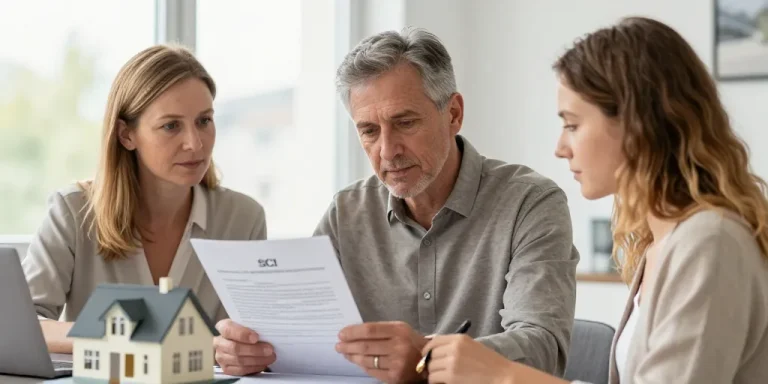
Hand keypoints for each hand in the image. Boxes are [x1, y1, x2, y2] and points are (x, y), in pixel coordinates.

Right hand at [213, 319, 276, 375]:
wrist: (242, 341)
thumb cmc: (247, 331)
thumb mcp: (248, 324)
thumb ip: (253, 327)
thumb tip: (266, 332)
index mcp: (223, 327)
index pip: (228, 330)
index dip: (242, 334)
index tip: (256, 337)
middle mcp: (219, 342)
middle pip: (235, 348)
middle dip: (255, 350)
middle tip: (269, 349)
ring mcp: (221, 356)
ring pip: (239, 360)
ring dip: (257, 360)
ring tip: (270, 357)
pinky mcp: (226, 368)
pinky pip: (240, 370)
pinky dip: (254, 367)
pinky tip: (263, 364)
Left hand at [336, 321, 426, 382]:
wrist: (430, 361)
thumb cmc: (411, 342)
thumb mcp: (400, 329)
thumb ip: (381, 330)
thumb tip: (355, 333)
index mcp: (399, 330)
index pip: (370, 330)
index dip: (353, 332)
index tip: (342, 334)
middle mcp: (398, 346)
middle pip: (366, 346)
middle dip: (348, 346)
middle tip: (338, 345)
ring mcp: (396, 363)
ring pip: (367, 360)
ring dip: (352, 357)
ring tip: (345, 353)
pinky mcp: (394, 377)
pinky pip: (372, 371)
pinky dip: (363, 366)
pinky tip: (357, 362)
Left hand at [423, 335, 567, 383]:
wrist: (502, 377)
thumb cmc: (489, 365)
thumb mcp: (472, 347)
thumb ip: (454, 347)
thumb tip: (432, 352)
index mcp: (459, 339)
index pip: (433, 342)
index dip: (428, 351)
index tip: (428, 358)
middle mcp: (453, 348)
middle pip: (430, 355)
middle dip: (431, 364)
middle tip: (437, 371)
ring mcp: (451, 362)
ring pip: (430, 368)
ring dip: (434, 374)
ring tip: (444, 378)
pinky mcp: (450, 376)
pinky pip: (433, 379)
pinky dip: (436, 382)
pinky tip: (446, 383)